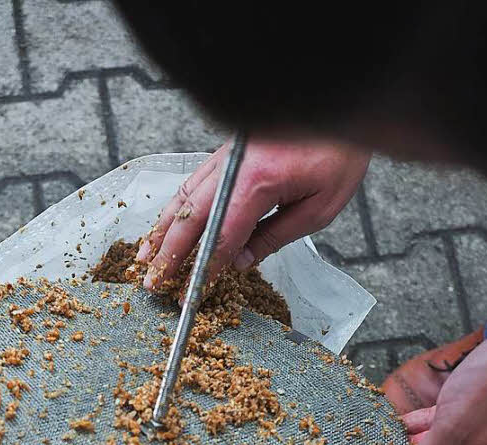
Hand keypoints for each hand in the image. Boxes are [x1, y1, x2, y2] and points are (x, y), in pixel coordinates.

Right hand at [137, 138, 369, 288]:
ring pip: (182, 196)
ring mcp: (226, 156)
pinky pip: (192, 182)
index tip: (191, 294)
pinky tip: (165, 225)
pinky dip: (174, 207)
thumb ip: (275, 237)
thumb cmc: (337, 155)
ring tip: (146, 257)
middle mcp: (233, 166)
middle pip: (189, 216)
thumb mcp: (317, 208)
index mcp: (257, 182)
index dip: (204, 268)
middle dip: (168, 253)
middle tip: (152, 282)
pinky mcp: (227, 152)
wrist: (340, 108)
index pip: (221, 236)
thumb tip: (240, 263)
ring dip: (162, 229)